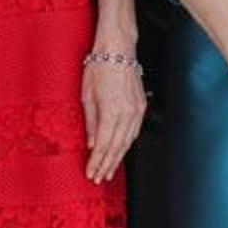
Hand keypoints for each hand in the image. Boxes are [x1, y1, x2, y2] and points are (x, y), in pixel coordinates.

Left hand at [81, 53, 145, 182]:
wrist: (118, 49)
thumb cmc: (98, 67)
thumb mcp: (86, 95)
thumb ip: (91, 122)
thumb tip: (92, 143)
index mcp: (111, 112)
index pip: (104, 145)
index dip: (97, 162)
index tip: (91, 173)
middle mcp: (127, 114)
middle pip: (117, 147)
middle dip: (108, 165)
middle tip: (99, 178)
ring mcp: (137, 110)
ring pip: (128, 142)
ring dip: (118, 157)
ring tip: (108, 170)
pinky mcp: (141, 106)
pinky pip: (134, 131)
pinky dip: (127, 144)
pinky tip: (120, 151)